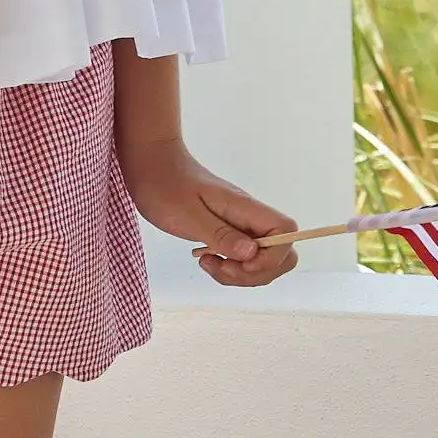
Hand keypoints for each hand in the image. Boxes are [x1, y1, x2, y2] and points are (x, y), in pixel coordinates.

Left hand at [124, 140, 298, 287]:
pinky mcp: (228, 232)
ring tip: (208, 264)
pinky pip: (243, 257)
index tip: (238, 263)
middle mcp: (250, 217)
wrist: (152, 164)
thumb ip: (221, 235)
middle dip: (255, 273)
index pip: (286, 233)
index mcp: (245, 208)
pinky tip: (207, 260)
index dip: (271, 257)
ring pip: (261, 260)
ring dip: (240, 274)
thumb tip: (252, 254)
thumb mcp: (188, 215)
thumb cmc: (165, 185)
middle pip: (280, 253)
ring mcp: (241, 225)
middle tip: (222, 268)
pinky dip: (229, 268)